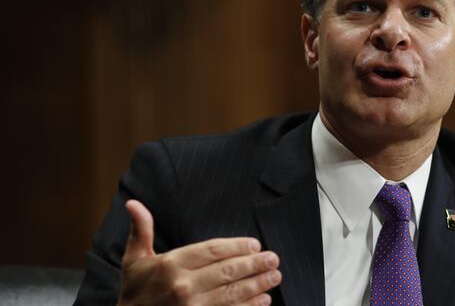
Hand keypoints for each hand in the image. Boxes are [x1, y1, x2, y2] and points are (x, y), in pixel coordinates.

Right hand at [118, 200, 281, 305]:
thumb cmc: (134, 291)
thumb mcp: (134, 260)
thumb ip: (141, 230)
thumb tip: (133, 204)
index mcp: (171, 264)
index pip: (212, 250)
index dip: (237, 246)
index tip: (255, 245)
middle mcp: (183, 285)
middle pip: (227, 271)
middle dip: (254, 264)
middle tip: (273, 259)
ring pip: (232, 292)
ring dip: (258, 284)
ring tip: (275, 277)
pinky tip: (264, 300)